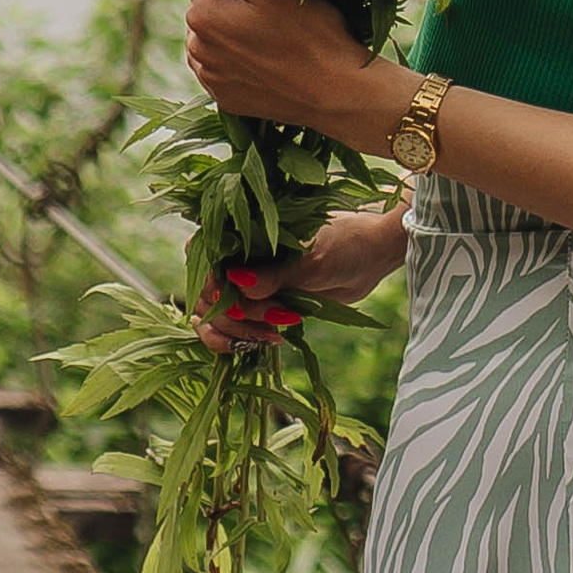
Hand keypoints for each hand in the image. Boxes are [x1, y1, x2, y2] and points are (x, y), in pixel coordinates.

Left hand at [167, 0, 405, 150]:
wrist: (339, 92)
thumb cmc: (310, 29)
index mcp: (200, 14)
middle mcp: (195, 49)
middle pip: (212, 5)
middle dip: (238, 1)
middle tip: (281, 10)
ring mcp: (210, 79)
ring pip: (218, 36)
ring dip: (238, 30)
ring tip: (279, 37)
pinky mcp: (226, 99)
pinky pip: (226, 66)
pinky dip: (243, 59)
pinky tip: (272, 61)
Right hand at [194, 203, 412, 348]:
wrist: (370, 257)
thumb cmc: (344, 244)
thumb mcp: (313, 260)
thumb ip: (275, 274)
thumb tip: (238, 283)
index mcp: (242, 232)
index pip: (202, 258)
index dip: (211, 284)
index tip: (236, 301)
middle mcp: (237, 257)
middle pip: (205, 295)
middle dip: (233, 315)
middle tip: (275, 319)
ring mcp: (246, 284)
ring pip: (215, 317)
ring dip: (237, 331)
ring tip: (274, 334)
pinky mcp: (258, 306)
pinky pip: (234, 328)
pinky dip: (242, 340)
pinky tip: (268, 340)